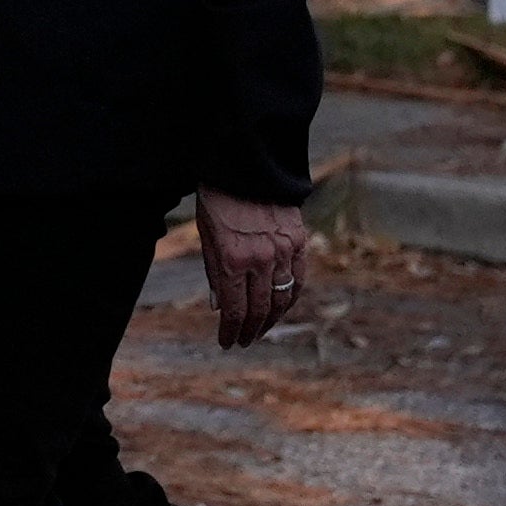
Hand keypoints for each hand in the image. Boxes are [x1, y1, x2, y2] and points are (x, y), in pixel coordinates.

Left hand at [194, 187, 316, 351]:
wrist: (246, 163)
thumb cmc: (218, 199)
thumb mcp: (206, 237)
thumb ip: (215, 273)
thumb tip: (221, 306)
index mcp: (232, 259)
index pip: (234, 310)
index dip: (230, 331)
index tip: (226, 342)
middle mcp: (260, 259)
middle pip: (260, 310)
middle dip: (249, 330)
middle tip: (242, 341)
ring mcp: (283, 250)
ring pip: (283, 298)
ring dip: (272, 320)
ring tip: (260, 329)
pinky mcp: (298, 241)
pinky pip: (299, 278)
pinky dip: (291, 297)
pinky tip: (281, 306)